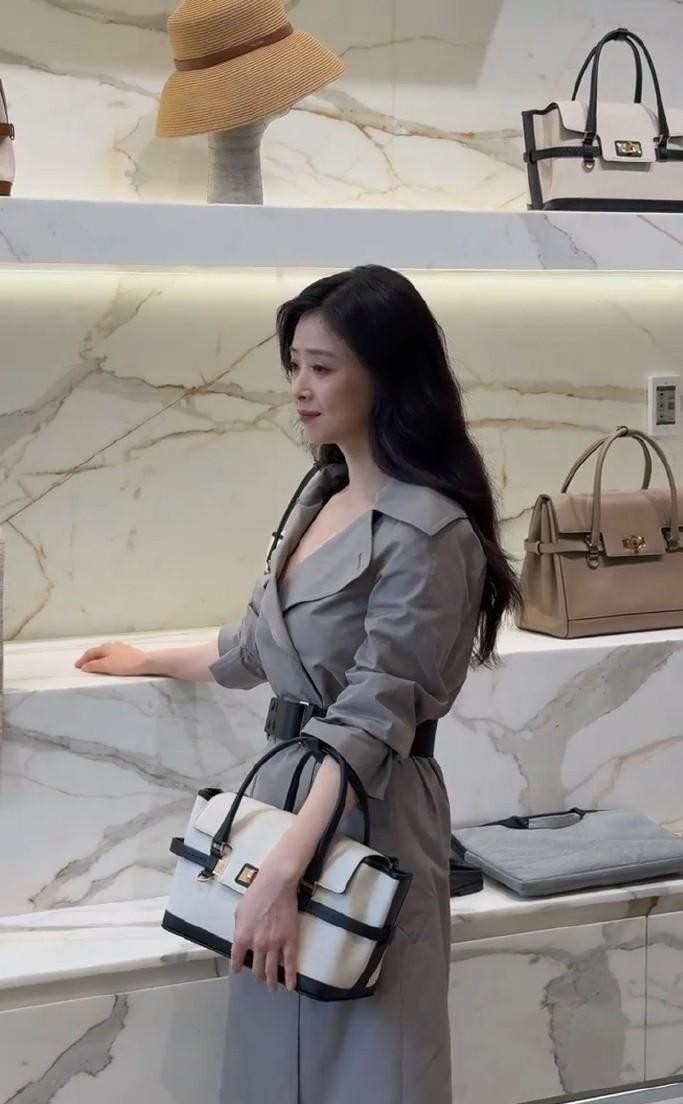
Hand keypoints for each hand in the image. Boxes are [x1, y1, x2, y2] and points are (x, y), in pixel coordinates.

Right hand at [74, 642, 147, 676]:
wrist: (145, 663)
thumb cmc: (125, 664)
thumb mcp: (106, 666)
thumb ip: (93, 666)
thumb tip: (84, 666)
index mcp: (105, 647)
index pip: (90, 653)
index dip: (83, 660)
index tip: (77, 666)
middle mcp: (112, 645)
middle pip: (97, 651)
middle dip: (89, 658)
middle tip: (83, 665)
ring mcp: (120, 648)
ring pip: (105, 652)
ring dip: (97, 658)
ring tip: (94, 665)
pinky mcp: (128, 653)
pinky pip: (112, 655)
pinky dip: (106, 659)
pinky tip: (109, 663)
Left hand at [231, 864, 299, 993]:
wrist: (276, 885)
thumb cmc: (255, 894)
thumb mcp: (239, 912)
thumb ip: (240, 929)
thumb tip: (242, 939)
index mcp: (242, 938)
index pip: (237, 959)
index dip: (237, 966)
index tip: (238, 970)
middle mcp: (257, 946)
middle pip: (256, 967)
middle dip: (257, 974)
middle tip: (259, 978)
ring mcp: (275, 945)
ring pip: (272, 970)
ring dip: (271, 981)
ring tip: (272, 988)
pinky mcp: (290, 941)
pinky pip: (290, 964)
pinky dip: (291, 977)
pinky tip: (291, 986)